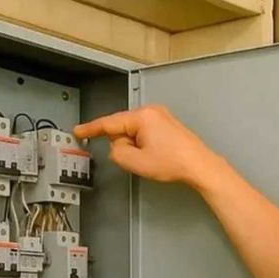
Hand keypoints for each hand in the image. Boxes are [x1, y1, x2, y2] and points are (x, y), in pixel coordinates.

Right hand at [74, 105, 221, 189]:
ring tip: (153, 158)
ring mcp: (160, 116)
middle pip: (122, 128)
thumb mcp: (136, 162)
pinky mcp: (166, 124)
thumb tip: (117, 147)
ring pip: (133, 133)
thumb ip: (117, 152)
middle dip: (125, 145)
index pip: (109, 123)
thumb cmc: (175, 162)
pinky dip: (145, 146)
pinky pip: (144, 134)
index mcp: (142, 116)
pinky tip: (157, 155)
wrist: (199, 166)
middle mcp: (151, 111)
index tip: (79, 131)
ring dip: (137, 147)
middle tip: (140, 158)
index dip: (91, 129)